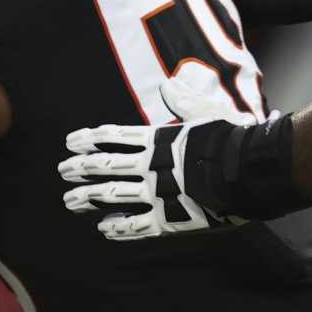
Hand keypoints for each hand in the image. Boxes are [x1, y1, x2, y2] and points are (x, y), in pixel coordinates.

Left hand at [58, 71, 247, 240]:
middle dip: (80, 168)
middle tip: (62, 170)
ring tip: (70, 201)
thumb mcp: (209, 113)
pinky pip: (136, 226)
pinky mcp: (168, 220)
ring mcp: (156, 194)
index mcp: (157, 140)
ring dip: (88, 198)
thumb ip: (185, 101)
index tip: (70, 141)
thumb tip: (168, 84)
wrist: (249, 175)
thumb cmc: (232, 142)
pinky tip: (104, 228)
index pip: (113, 138)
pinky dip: (118, 228)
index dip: (90, 139)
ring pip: (112, 195)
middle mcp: (150, 166)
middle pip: (105, 166)